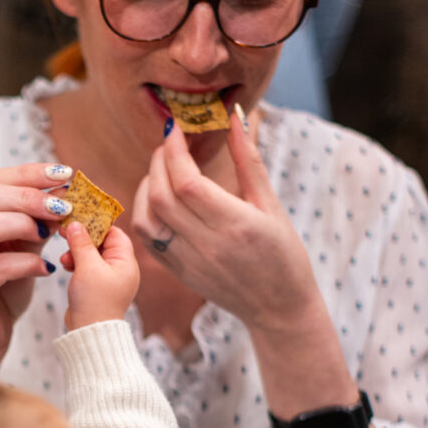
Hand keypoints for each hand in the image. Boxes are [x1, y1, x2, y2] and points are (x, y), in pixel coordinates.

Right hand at [0, 163, 73, 371]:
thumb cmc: (2, 290)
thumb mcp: (21, 248)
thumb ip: (36, 221)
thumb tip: (63, 191)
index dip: (27, 174)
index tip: (65, 174)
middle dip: (25, 196)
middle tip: (61, 206)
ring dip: (20, 224)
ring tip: (49, 235)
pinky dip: (24, 264)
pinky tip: (45, 269)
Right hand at [60, 223, 139, 330]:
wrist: (89, 332)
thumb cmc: (94, 301)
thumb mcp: (87, 266)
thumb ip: (81, 242)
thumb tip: (76, 223)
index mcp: (126, 262)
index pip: (114, 232)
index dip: (97, 223)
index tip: (79, 217)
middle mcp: (120, 268)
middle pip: (102, 241)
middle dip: (83, 238)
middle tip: (65, 232)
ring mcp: (108, 277)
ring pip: (91, 253)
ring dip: (77, 251)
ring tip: (65, 258)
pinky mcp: (96, 285)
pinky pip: (86, 266)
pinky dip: (76, 263)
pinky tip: (66, 266)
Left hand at [132, 111, 324, 333]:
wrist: (279, 308)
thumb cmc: (283, 254)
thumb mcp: (272, 206)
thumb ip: (248, 162)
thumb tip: (234, 119)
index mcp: (235, 224)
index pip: (188, 182)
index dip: (175, 151)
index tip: (176, 129)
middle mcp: (207, 244)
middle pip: (162, 196)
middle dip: (158, 162)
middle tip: (168, 144)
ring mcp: (188, 262)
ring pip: (147, 218)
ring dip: (145, 186)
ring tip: (160, 169)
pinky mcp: (178, 273)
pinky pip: (147, 239)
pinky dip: (144, 212)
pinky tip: (156, 197)